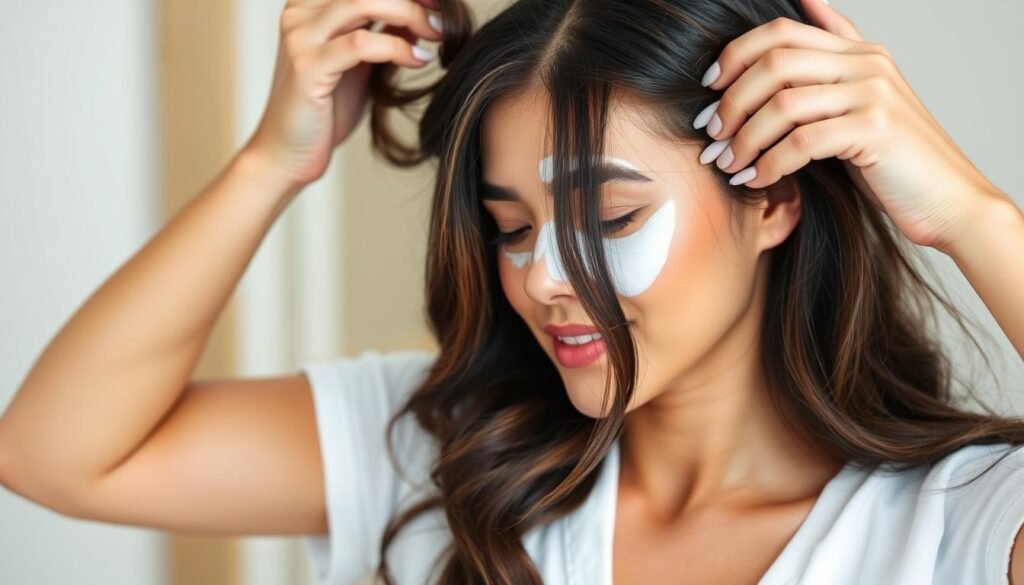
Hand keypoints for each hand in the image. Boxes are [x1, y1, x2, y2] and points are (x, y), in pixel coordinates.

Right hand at [242, 0, 442, 189]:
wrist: (287, 153)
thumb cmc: (324, 110)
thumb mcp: (361, 64)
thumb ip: (384, 35)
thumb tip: (421, 14)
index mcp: (309, 5)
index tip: (436, 0)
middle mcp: (300, 13)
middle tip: (441, 18)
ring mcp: (299, 37)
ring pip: (362, 2)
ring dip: (409, 14)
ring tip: (436, 33)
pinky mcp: (307, 67)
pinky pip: (361, 44)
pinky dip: (397, 47)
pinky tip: (417, 59)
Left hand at [694, 0, 1004, 254]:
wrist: (949, 201)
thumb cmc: (894, 161)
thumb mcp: (862, 102)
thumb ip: (833, 62)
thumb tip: (803, 7)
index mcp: (859, 52)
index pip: (781, 32)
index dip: (736, 55)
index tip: (710, 87)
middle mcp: (867, 64)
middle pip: (774, 62)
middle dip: (732, 100)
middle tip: (712, 134)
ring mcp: (873, 95)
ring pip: (782, 104)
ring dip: (744, 138)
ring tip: (727, 163)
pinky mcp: (875, 131)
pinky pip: (801, 142)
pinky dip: (769, 164)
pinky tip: (756, 180)